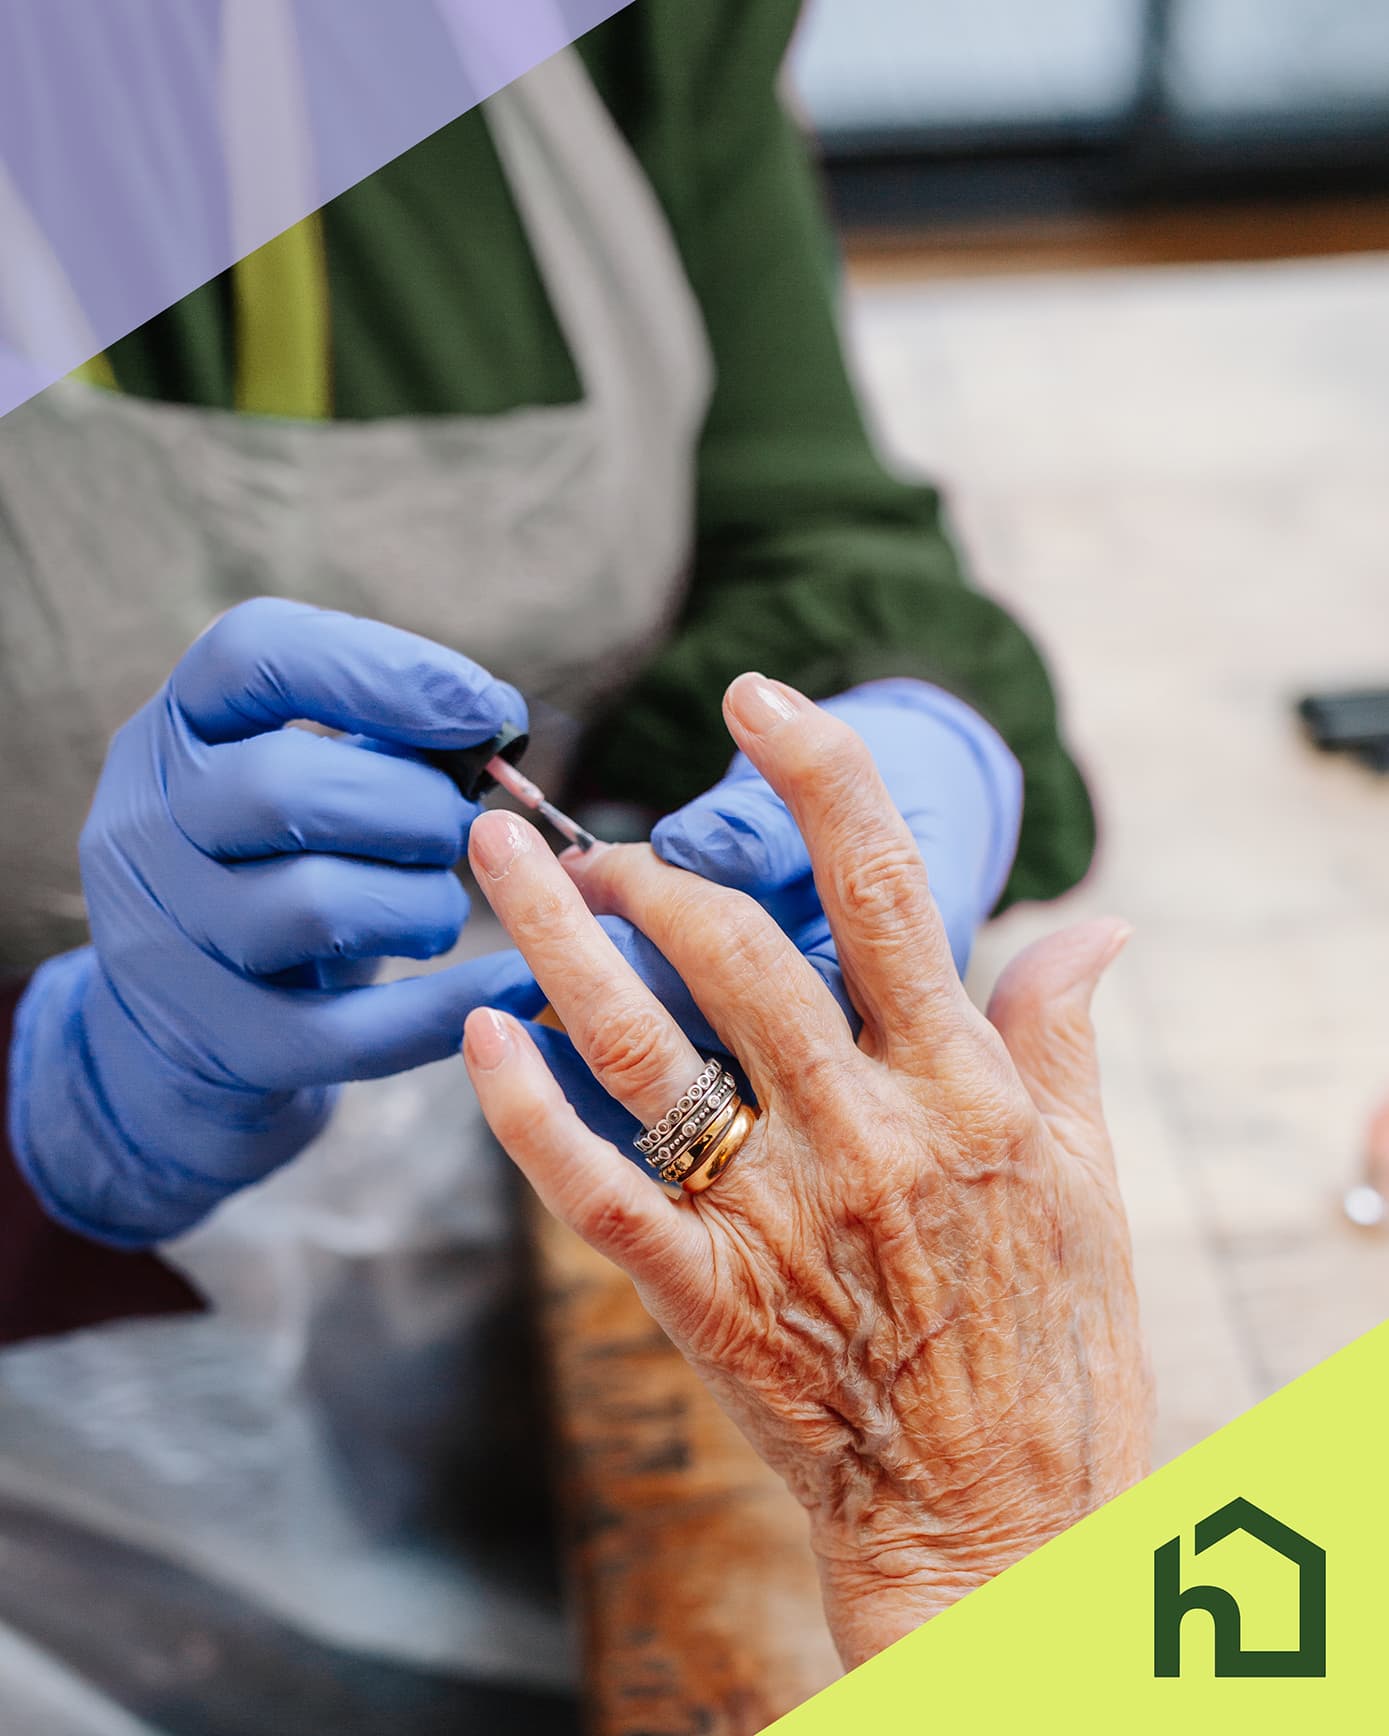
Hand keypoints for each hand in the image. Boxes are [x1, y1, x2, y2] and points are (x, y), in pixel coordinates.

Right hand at [10, 598, 536, 1246]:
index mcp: (172, 730)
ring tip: (441, 905)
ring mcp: (166, 943)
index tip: (485, 709)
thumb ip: (386, 738)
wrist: (184, 1024)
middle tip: (460, 828)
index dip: (384, 670)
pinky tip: (514, 981)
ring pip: (319, 909)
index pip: (255, 655)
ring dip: (424, 903)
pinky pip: (349, 1032)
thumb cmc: (277, 865)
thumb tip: (495, 719)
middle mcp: (144, 826)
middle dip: (415, 806)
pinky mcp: (218, 1041)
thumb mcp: (305, 777)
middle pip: (287, 789)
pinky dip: (447, 1007)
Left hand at [461, 674, 1150, 1667]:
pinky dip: (524, 1111)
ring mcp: (776, 1219)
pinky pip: (593, 1191)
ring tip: (497, 865)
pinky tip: (479, 1034)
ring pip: (644, 1048)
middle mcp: (865, 1136)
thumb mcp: (1089, 1182)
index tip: (756, 693)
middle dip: (647, 865)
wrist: (1000, 1530)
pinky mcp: (706, 1300)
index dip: (818, 772)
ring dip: (557, 943)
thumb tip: (1095, 922)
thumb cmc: (1054, 1349)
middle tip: (589, 837)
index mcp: (964, 1090)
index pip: (890, 890)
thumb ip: (1066, 1039)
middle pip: (735, 950)